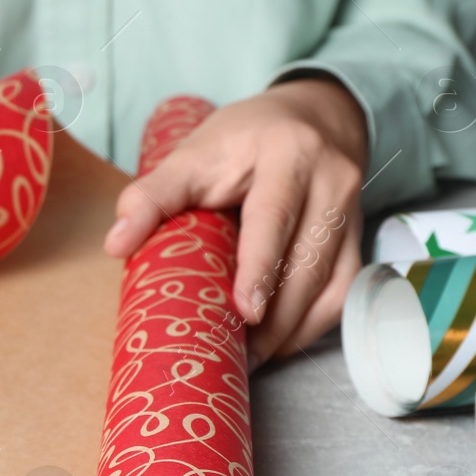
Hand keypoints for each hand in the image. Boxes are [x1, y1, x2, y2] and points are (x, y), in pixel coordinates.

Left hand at [103, 77, 367, 367]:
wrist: (311, 118)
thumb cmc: (242, 141)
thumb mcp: (193, 154)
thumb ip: (152, 195)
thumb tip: (115, 244)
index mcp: (287, 153)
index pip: (275, 215)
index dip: (261, 265)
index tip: (246, 310)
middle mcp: (331, 180)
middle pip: (309, 259)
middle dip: (277, 315)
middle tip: (237, 354)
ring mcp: (353, 210)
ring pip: (331, 282)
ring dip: (293, 328)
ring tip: (252, 357)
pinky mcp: (359, 237)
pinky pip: (343, 291)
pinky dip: (312, 324)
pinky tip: (279, 342)